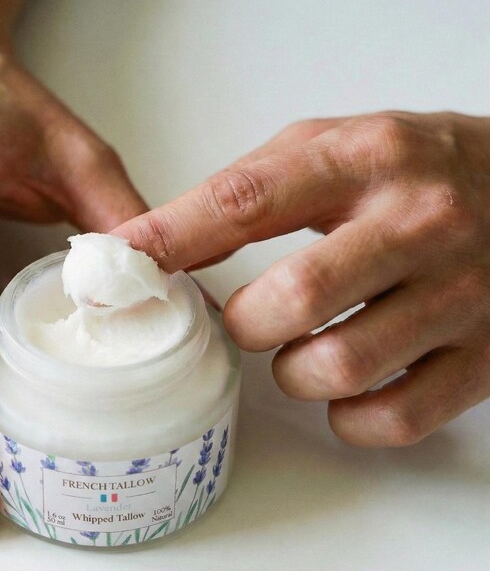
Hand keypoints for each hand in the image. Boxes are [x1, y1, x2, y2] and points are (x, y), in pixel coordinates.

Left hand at [113, 112, 489, 445]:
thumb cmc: (418, 172)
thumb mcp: (337, 151)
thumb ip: (250, 193)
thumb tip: (155, 247)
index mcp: (369, 161)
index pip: (247, 201)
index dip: (170, 239)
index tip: (118, 267)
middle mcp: (419, 225)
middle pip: (293, 300)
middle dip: (248, 325)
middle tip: (253, 320)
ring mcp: (460, 296)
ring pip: (337, 368)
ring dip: (297, 372)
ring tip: (308, 347)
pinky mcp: (485, 360)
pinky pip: (389, 419)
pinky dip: (347, 416)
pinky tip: (349, 386)